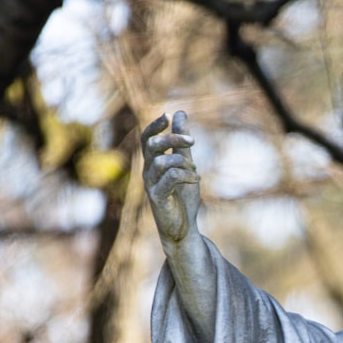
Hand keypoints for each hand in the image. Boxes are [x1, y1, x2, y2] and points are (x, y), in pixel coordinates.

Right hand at [141, 111, 200, 244]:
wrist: (183, 228)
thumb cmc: (182, 197)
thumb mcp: (185, 165)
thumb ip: (182, 143)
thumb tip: (180, 113)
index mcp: (152, 163)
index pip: (147, 139)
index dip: (155, 126)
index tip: (168, 115)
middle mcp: (148, 172)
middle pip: (152, 145)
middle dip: (173, 139)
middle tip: (192, 142)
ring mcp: (151, 185)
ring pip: (162, 162)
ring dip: (183, 162)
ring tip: (195, 171)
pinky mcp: (157, 198)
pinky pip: (170, 177)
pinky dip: (186, 175)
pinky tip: (195, 179)